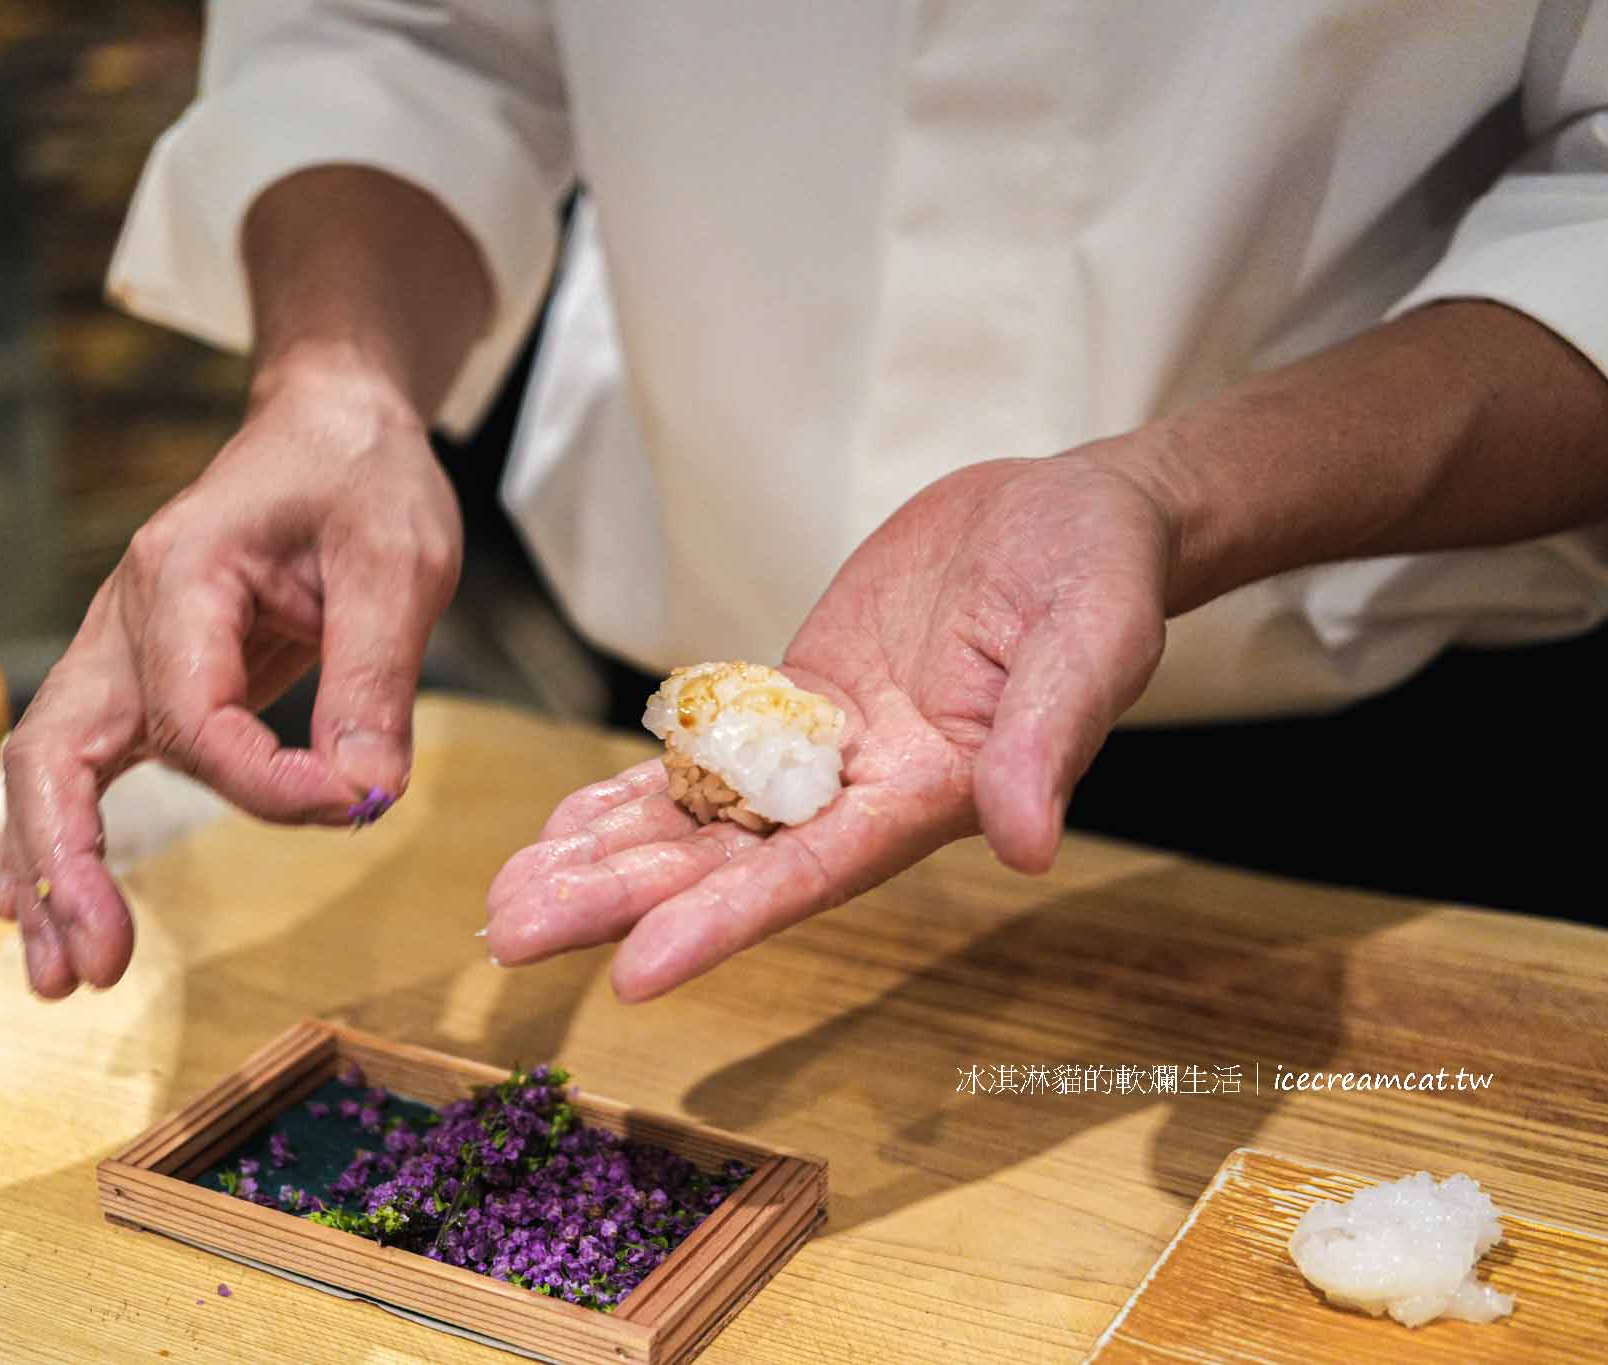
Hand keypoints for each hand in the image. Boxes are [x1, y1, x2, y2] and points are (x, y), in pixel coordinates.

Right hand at [0, 359, 462, 997]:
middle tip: (93, 967)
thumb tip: (365, 796)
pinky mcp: (146, 678)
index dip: (266, 784)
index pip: (196, 716)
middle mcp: (128, 618)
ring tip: (61, 978)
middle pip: (57, 751)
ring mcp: (124, 649)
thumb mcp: (396, 562)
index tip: (349, 801)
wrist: (329, 421)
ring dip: (51, 872)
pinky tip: (66, 917)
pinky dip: (70, 841)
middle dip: (67, 863)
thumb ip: (374, 682)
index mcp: (180, 575)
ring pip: (52, 767)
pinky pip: (85, 764)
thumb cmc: (359, 475)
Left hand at [485, 449, 1175, 999]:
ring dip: (606, 859)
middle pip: (728, 862)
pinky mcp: (798, 700)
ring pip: (703, 820)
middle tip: (510, 937)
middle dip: (620, 901)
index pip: (813, 873)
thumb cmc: (1097, 574)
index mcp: (928, 794)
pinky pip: (706, 757)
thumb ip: (1047, 738)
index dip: (723, 923)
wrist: (1067, 517)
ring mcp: (823, 750)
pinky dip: (635, 793)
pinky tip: (564, 827)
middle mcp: (864, 792)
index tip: (633, 971)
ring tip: (510, 898)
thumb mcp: (1091, 640)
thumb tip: (1028, 842)